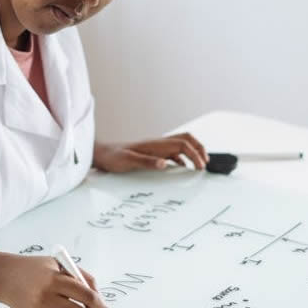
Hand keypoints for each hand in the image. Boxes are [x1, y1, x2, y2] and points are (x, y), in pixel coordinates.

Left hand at [92, 132, 208, 172]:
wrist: (101, 154)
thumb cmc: (113, 157)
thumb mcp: (128, 161)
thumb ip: (146, 162)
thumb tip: (164, 164)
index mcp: (155, 144)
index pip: (182, 144)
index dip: (195, 154)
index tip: (201, 167)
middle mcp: (158, 143)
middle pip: (186, 139)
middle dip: (199, 148)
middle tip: (206, 162)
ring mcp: (156, 147)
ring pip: (181, 144)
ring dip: (192, 152)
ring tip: (200, 164)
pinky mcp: (152, 153)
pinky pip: (173, 153)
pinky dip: (182, 158)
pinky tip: (182, 168)